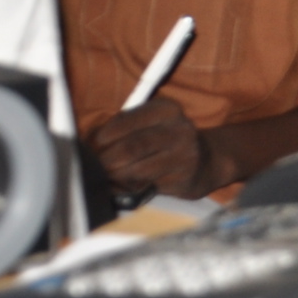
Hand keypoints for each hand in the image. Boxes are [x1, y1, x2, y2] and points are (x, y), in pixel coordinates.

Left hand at [84, 96, 223, 200]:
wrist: (207, 162)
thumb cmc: (166, 142)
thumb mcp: (151, 124)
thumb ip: (124, 129)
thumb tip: (90, 145)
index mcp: (166, 109)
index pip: (125, 122)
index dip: (103, 137)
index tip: (94, 146)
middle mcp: (178, 129)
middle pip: (130, 147)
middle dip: (107, 160)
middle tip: (98, 167)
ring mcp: (184, 155)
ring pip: (137, 170)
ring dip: (116, 177)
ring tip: (110, 177)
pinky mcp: (184, 178)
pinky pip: (147, 186)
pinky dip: (129, 188)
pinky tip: (126, 186)